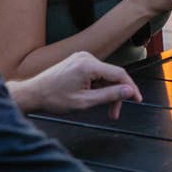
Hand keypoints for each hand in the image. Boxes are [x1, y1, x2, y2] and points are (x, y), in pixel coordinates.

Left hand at [13, 51, 141, 118]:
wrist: (32, 94)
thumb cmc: (54, 99)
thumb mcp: (84, 102)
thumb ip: (109, 95)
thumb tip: (129, 91)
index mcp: (88, 65)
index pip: (119, 74)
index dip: (131, 88)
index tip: (138, 100)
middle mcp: (86, 57)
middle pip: (112, 75)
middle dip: (116, 94)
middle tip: (114, 113)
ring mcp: (81, 57)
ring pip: (105, 75)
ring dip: (107, 91)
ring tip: (102, 108)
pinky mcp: (78, 61)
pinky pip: (96, 73)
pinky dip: (99, 86)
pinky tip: (93, 97)